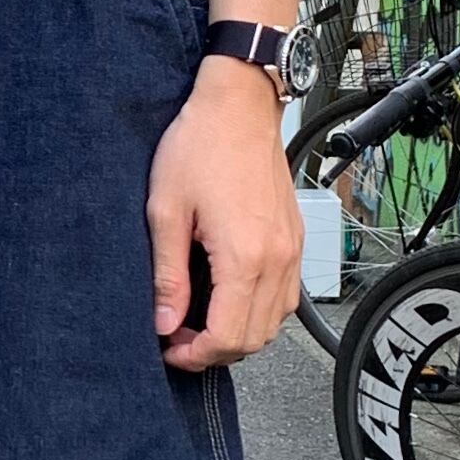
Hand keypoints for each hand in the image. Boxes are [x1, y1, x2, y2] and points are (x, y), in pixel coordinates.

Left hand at [149, 55, 299, 370]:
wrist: (238, 105)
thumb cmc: (200, 145)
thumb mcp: (166, 212)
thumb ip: (168, 275)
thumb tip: (164, 321)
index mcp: (245, 256)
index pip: (229, 337)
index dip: (195, 355)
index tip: (170, 348)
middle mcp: (277, 258)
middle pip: (255, 339)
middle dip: (215, 351)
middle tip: (179, 338)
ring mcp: (291, 249)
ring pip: (274, 322)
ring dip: (238, 333)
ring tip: (200, 321)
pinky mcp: (295, 238)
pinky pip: (285, 296)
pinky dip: (258, 311)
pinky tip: (228, 299)